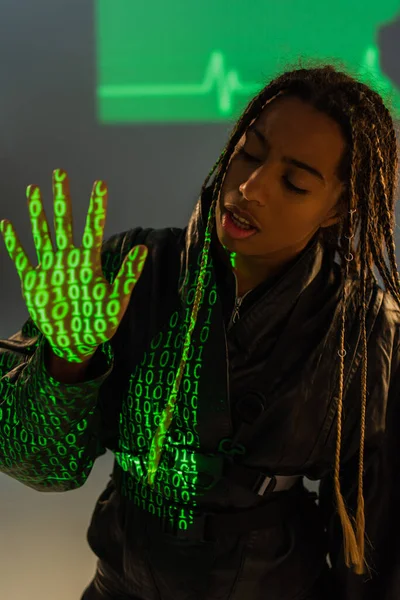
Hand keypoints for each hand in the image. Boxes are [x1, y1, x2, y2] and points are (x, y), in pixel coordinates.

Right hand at [0, 169, 147, 361]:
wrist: (75, 342)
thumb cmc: (99, 323)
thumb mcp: (117, 301)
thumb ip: (128, 275)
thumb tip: (143, 249)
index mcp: (89, 263)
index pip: (92, 229)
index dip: (96, 207)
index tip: (100, 185)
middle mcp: (68, 260)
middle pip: (63, 222)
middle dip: (62, 198)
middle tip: (60, 172)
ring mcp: (49, 268)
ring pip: (41, 234)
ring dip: (37, 213)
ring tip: (34, 189)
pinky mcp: (33, 282)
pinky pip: (21, 258)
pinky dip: (14, 243)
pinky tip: (7, 224)